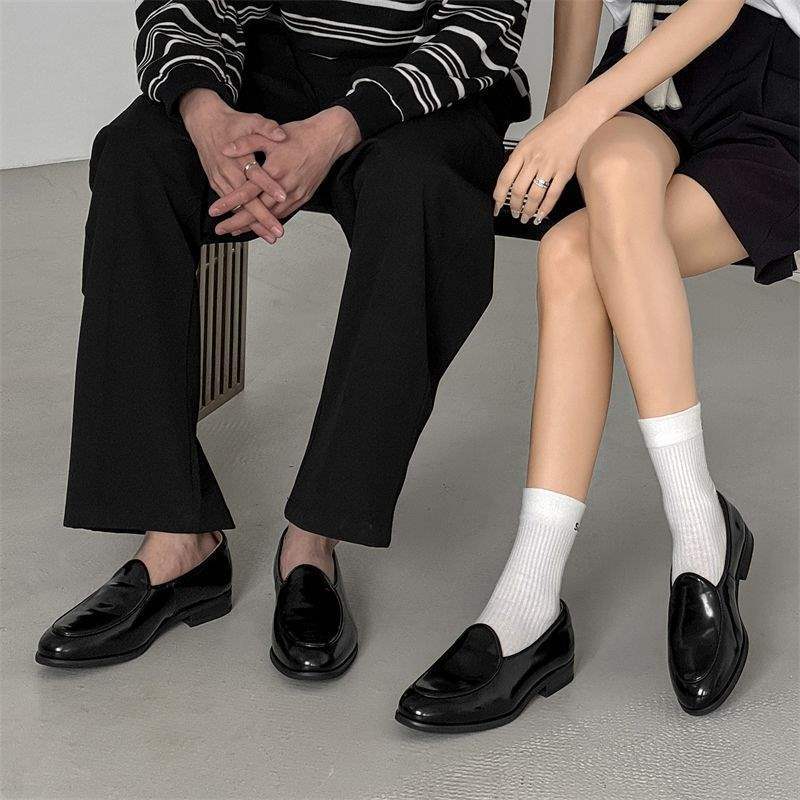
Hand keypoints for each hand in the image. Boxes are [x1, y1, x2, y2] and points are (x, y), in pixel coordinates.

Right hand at [180, 88, 287, 242]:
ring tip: (268, 236)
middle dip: (263, 217)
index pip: (256, 174)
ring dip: (252, 223)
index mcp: (238, 156)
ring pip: (238, 207)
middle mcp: (228, 171)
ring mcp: (221, 179)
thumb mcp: (251, 120)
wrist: (204, 121)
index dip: (269, 186)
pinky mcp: (217, 183)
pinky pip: (230, 205)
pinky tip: (252, 229)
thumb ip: (267, 128)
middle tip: (277, 230)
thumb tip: (281, 135)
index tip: (283, 196)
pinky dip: (241, 218)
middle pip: (247, 199)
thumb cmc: (231, 122)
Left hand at [210, 106, 360, 234]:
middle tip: (221, 230)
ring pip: (271, 216)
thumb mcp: (270, 135)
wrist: (328, 139)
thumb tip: (226, 149)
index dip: (229, 203)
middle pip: (257, 211)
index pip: (247, 192)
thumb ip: (246, 143)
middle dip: (237, 222)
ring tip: (237, 230)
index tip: (215, 211)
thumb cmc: (300, 135)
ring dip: (253, 226)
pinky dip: (270, 221)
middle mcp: (285, 187)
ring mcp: (295, 194)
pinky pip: (284, 214)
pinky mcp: (303, 197)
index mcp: (274, 170)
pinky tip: (261, 225)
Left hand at [493, 97, 603, 224]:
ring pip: (534, 195)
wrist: (577, 118)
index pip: (505, 178)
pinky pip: (552, 195)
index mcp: (522, 151)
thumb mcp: (528, 139)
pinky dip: (545, 208)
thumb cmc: (553, 128)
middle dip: (514, 206)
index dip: (499, 196)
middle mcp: (534, 159)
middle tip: (514, 213)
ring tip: (526, 217)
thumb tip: (510, 178)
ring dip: (528, 210)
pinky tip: (541, 214)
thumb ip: (519, 158)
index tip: (497, 206)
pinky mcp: (565, 171)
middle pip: (518, 190)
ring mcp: (550, 166)